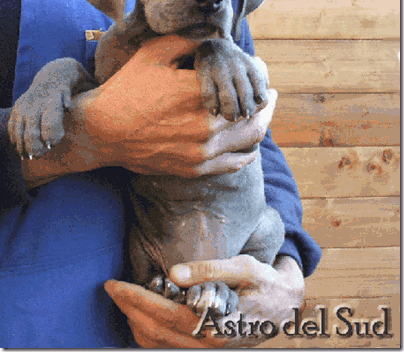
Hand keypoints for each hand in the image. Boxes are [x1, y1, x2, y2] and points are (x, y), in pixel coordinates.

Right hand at [73, 34, 277, 177]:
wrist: (102, 132)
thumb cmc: (126, 90)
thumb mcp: (152, 54)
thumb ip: (187, 41)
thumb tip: (215, 35)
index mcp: (198, 94)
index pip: (243, 81)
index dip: (257, 73)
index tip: (259, 68)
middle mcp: (206, 126)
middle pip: (255, 112)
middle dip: (266, 99)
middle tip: (270, 92)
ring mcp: (202, 152)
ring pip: (251, 138)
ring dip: (263, 122)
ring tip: (264, 112)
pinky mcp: (195, 168)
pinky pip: (235, 162)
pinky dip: (248, 150)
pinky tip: (250, 142)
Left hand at [104, 255, 303, 347]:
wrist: (286, 306)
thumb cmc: (266, 283)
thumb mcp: (244, 267)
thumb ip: (210, 269)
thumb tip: (173, 271)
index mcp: (215, 323)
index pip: (164, 313)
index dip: (136, 298)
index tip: (115, 284)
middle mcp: (207, 344)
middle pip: (155, 332)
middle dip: (129, 309)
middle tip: (112, 288)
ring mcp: (206, 350)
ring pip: (158, 346)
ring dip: (135, 322)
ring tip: (123, 300)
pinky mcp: (206, 348)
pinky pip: (167, 348)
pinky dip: (149, 333)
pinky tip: (142, 315)